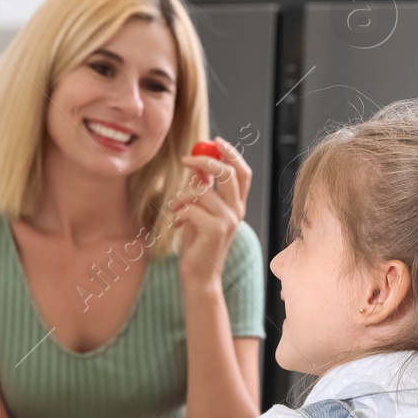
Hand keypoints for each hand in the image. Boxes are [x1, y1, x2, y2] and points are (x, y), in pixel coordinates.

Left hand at [171, 137, 251, 285]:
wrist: (198, 275)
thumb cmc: (198, 244)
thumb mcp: (200, 213)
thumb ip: (203, 191)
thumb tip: (199, 168)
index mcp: (236, 205)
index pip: (242, 172)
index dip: (231, 154)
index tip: (215, 141)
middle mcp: (237, 211)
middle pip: (227, 173)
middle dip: (205, 161)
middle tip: (185, 160)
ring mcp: (229, 221)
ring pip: (202, 190)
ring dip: (181, 197)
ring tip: (174, 209)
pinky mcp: (216, 230)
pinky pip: (192, 207)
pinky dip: (178, 212)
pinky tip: (176, 224)